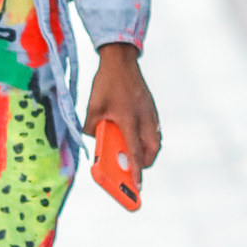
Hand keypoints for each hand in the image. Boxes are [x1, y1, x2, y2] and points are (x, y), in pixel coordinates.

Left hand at [84, 44, 160, 168]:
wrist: (121, 60)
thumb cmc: (106, 83)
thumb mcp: (92, 107)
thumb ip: (90, 127)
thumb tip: (94, 137)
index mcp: (129, 120)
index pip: (134, 151)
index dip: (136, 171)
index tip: (137, 186)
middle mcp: (144, 119)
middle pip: (152, 149)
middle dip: (145, 163)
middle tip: (134, 170)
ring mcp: (150, 113)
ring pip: (155, 139)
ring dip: (147, 150)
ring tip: (136, 155)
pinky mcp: (151, 107)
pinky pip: (153, 129)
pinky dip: (147, 138)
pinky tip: (135, 136)